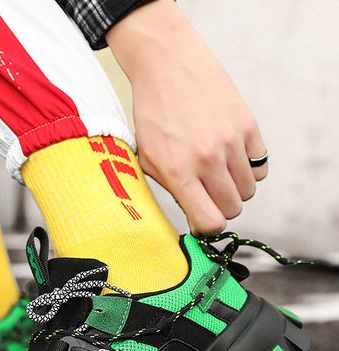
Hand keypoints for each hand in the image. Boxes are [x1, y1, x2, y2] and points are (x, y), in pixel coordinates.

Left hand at [107, 0, 267, 234]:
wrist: (168, 67)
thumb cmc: (152, 115)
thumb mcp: (147, 158)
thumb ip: (169, 190)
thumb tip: (193, 218)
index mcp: (178, 173)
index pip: (210, 222)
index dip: (207, 227)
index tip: (201, 220)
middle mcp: (207, 160)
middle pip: (233, 209)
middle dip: (221, 207)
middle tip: (208, 194)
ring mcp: (231, 142)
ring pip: (248, 191)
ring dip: (235, 189)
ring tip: (217, 174)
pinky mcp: (248, 126)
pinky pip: (260, 166)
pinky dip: (248, 169)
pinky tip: (231, 158)